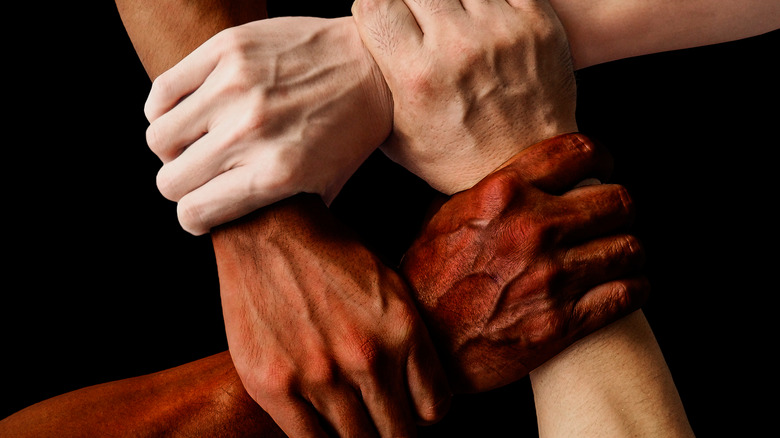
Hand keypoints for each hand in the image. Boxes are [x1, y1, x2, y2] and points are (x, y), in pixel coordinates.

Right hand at [145, 16, 392, 234]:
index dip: (194, 217)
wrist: (375, 66)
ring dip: (173, 146)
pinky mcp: (227, 49)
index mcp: (275, 174)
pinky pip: (163, 90)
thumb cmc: (350, 132)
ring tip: (197, 140)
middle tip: (201, 174)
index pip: (194, 212)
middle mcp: (250, 133)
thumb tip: (236, 230)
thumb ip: (281, 213)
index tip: (201, 210)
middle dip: (182, 185)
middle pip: (170, 180)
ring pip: (158, 136)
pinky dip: (165, 106)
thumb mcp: (327, 186)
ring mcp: (236, 87)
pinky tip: (190, 110)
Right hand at [211, 195, 449, 436]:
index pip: (434, 410)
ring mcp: (319, 376)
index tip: (412, 412)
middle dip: (395, 432)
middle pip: (398, 435)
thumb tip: (421, 390)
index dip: (425, 416)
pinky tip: (324, 425)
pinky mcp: (274, 387)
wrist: (268, 227)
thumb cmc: (332, 254)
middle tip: (383, 421)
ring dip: (360, 437)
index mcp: (402, 331)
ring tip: (353, 420)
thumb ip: (410, 339)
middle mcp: (366, 358)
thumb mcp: (391, 285)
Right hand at [352, 0, 577, 193]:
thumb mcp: (399, 139)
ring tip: (453, 26)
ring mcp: (502, 31)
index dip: (374, 8)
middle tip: (420, 26)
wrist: (527, 170)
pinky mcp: (538, 24)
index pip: (376, 4)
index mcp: (418, 76)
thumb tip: (359, 56)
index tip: (382, 19)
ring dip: (449, 1)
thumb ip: (377, 91)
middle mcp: (458, 47)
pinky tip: (481, 19)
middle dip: (410, 3)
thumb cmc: (458, 159)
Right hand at [401, 133, 649, 392]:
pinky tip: (627, 286)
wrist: (423, 344)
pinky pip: (627, 294)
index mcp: (503, 194)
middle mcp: (533, 228)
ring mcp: (552, 276)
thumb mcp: (440, 219)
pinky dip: (634, 288)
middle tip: (615, 216)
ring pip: (630, 247)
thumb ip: (480, 194)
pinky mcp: (564, 321)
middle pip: (618, 200)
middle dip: (621, 207)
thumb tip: (507, 181)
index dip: (601, 156)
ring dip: (629, 250)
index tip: (604, 166)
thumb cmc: (425, 282)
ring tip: (621, 254)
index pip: (577, 152)